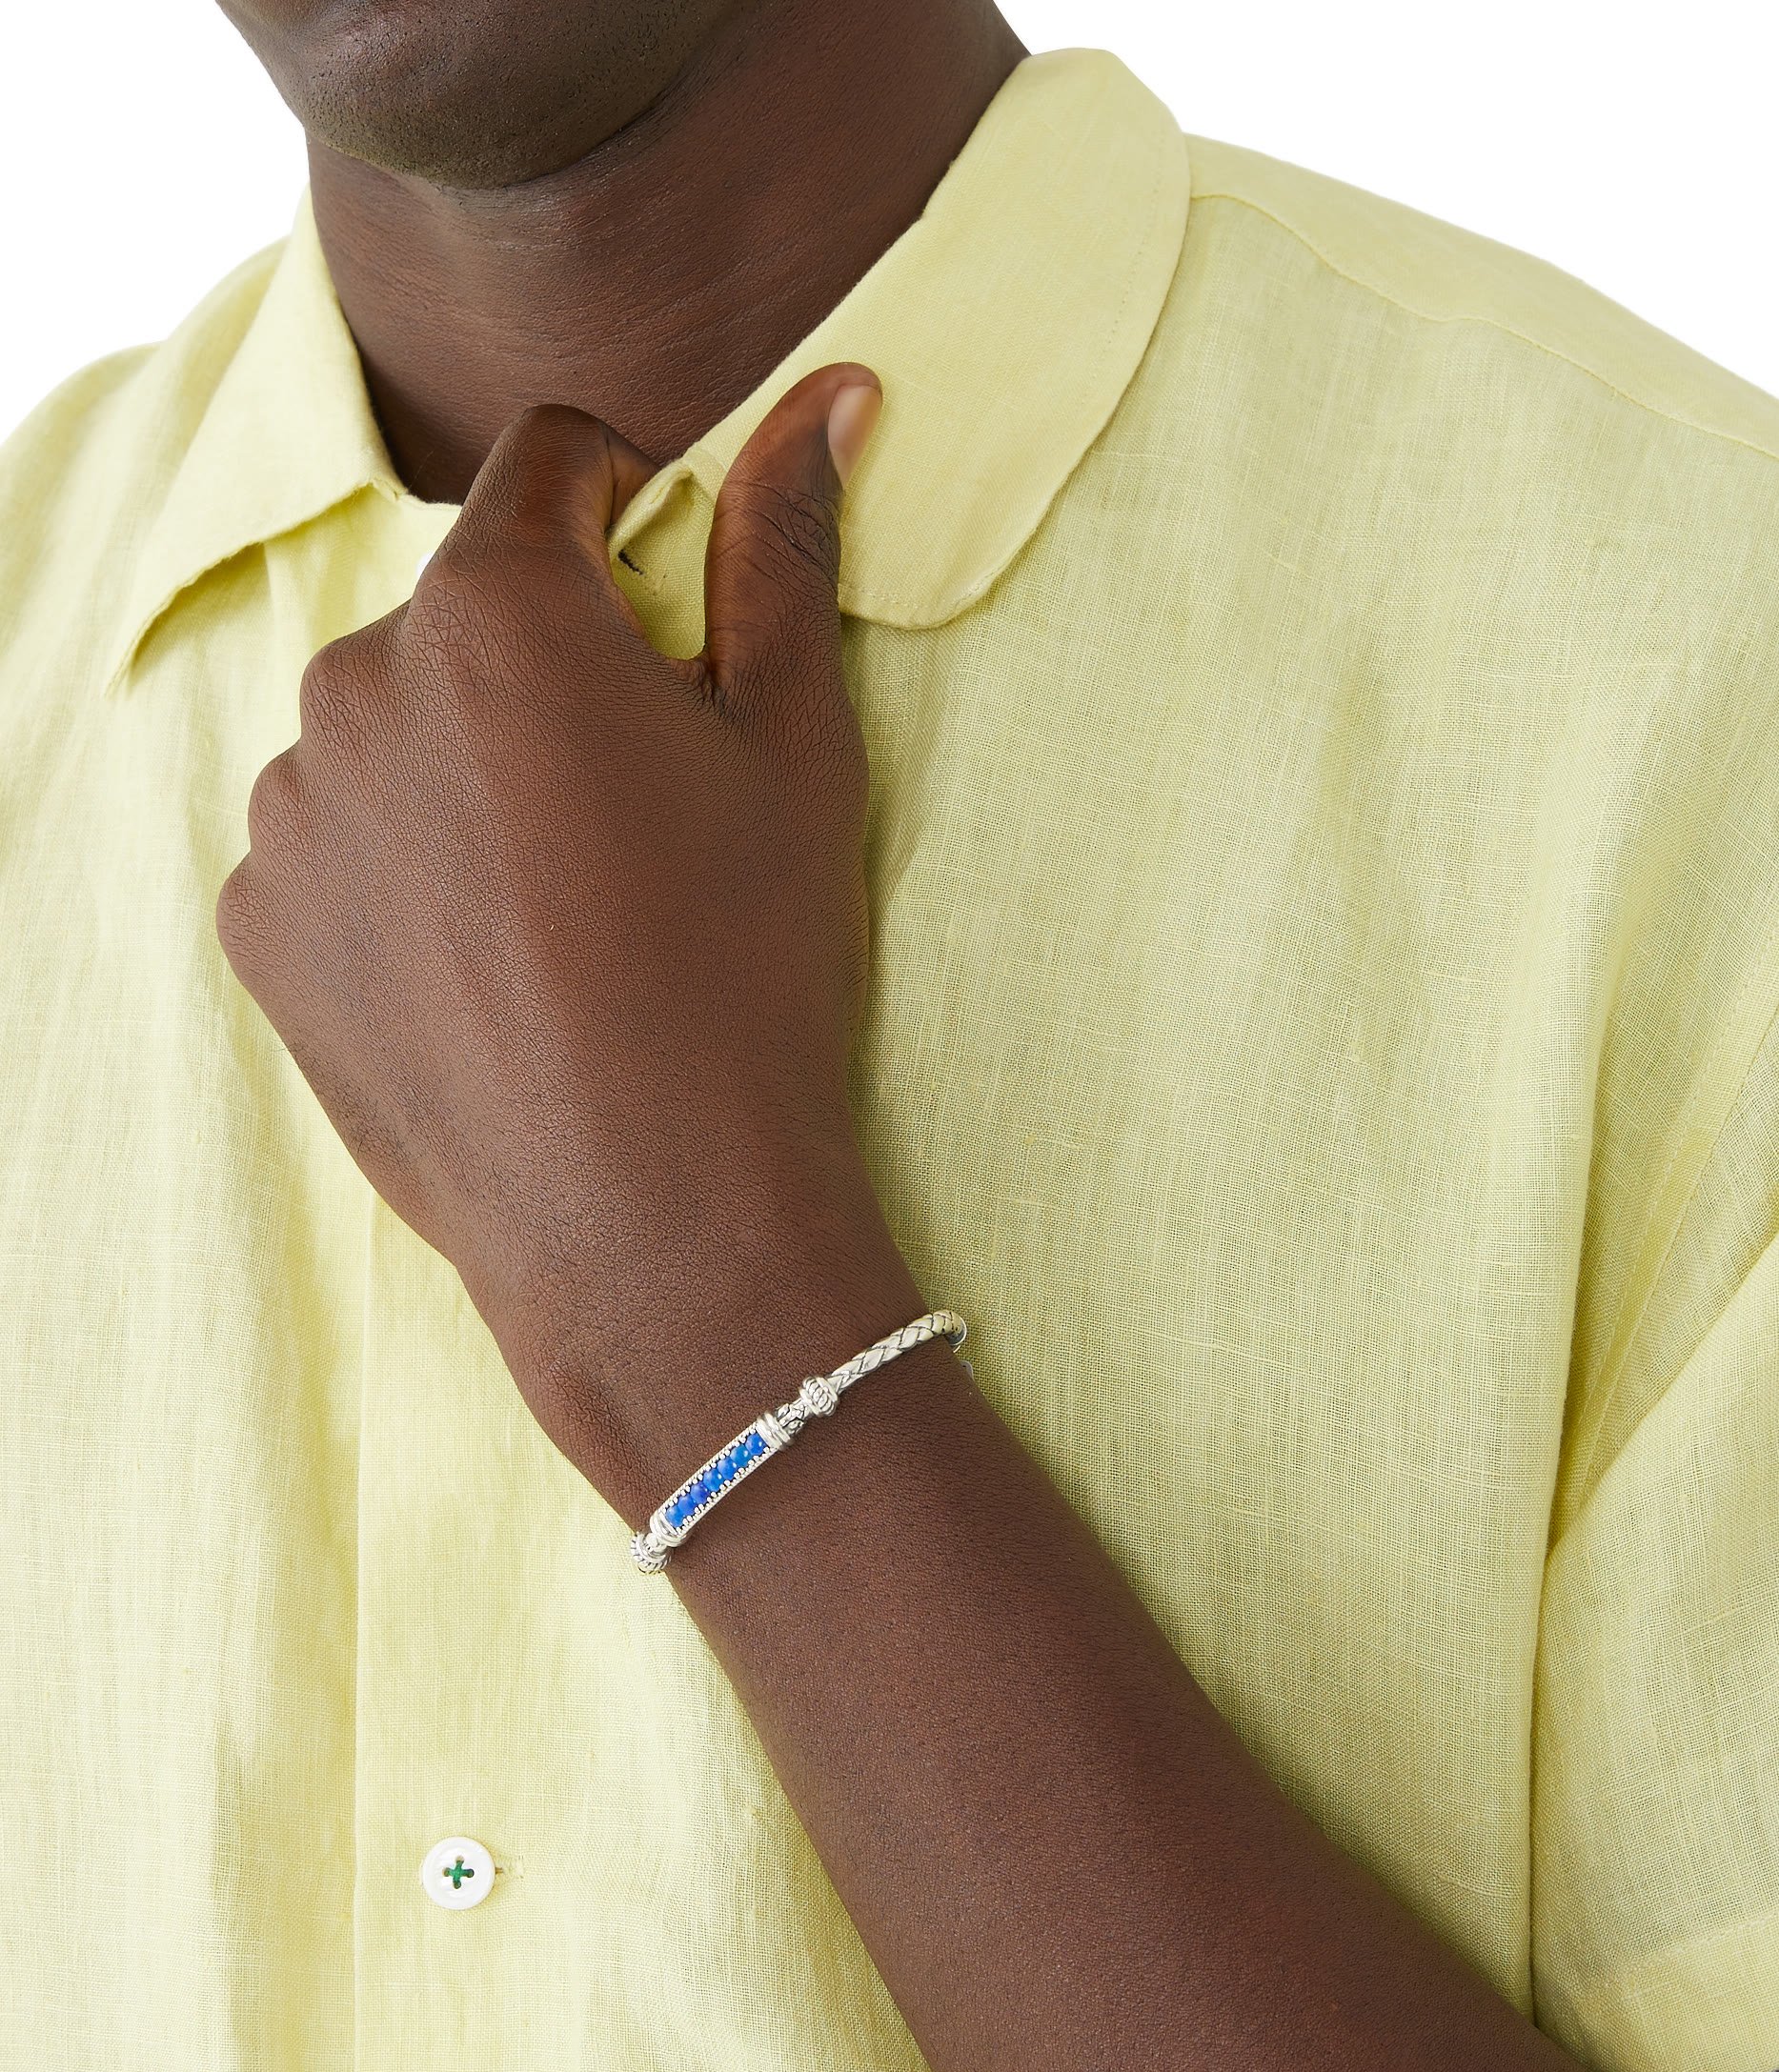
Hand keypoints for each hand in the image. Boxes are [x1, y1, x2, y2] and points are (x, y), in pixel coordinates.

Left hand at [216, 366, 922, 1520]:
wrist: (655, 1225)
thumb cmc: (747, 983)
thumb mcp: (796, 754)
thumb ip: (784, 554)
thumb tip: (823, 396)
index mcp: (505, 607)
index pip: (554, 461)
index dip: (632, 504)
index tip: (673, 594)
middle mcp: (363, 680)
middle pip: (469, 612)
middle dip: (549, 666)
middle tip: (641, 809)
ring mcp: (295, 810)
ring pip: (394, 732)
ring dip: (465, 773)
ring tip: (563, 911)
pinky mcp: (261, 924)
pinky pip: (334, 846)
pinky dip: (400, 875)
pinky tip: (490, 970)